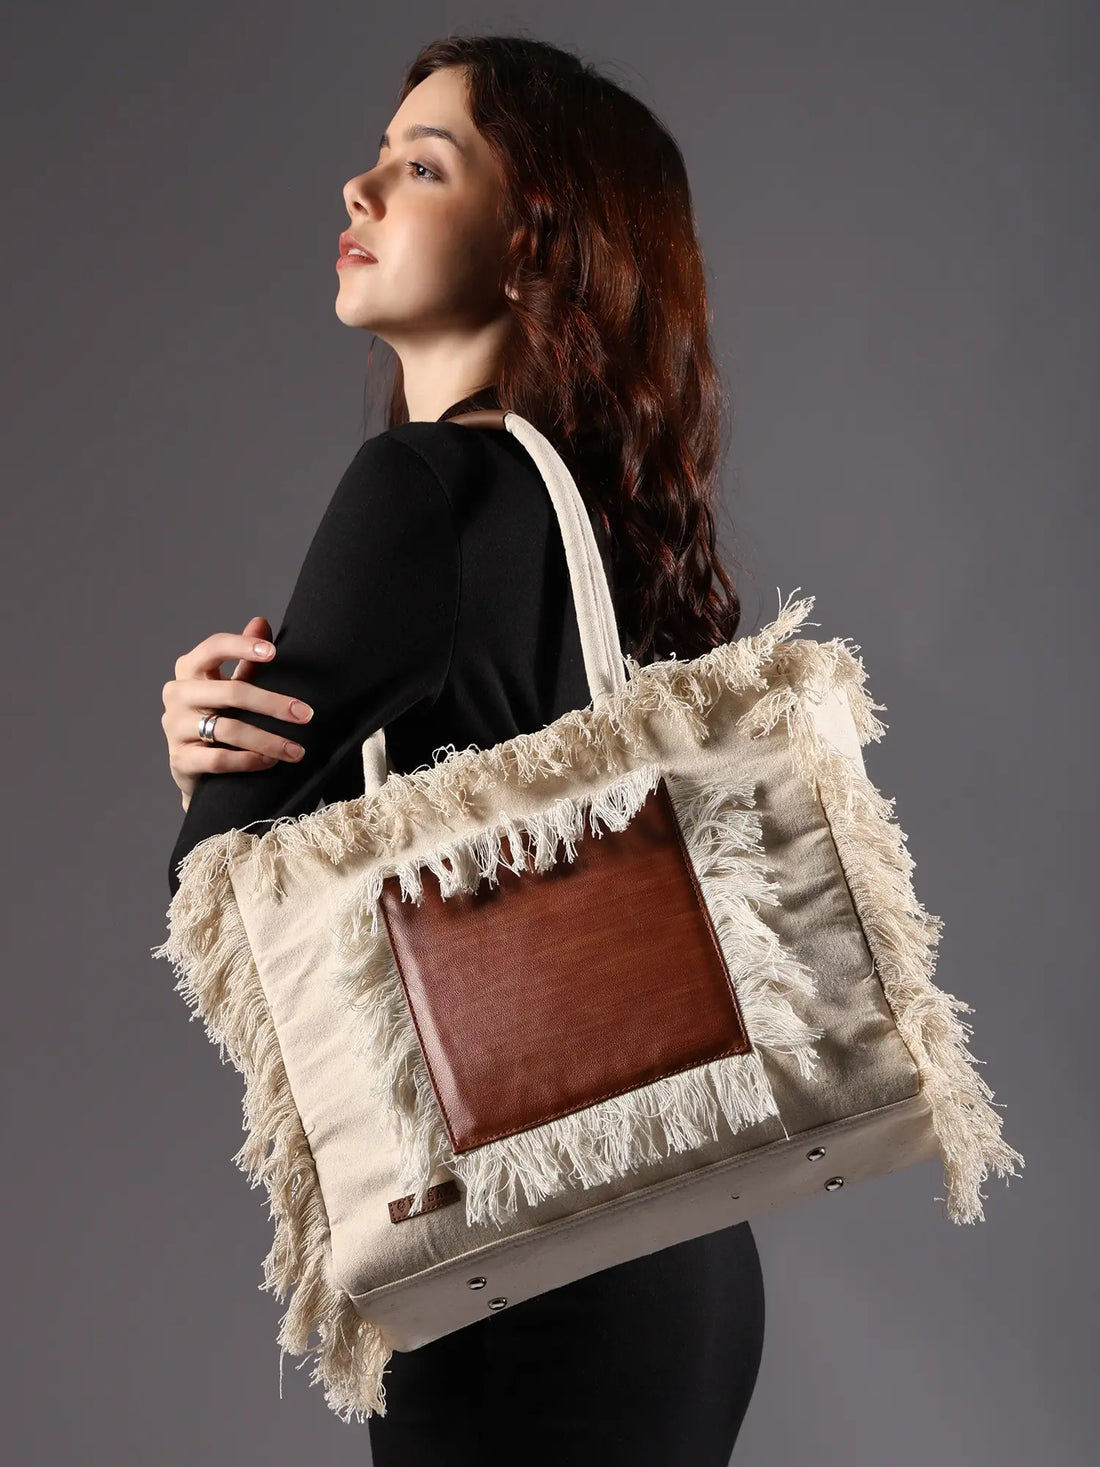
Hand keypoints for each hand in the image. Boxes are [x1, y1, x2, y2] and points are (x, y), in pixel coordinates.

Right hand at [162, 615, 313, 809]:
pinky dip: (249, 760)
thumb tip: (260, 622)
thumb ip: (246, 660)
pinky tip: (270, 761)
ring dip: (268, 740)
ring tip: (296, 750)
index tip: (273, 652)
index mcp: (189, 669)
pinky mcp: (180, 759)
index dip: (242, 646)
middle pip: (230, 692)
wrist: (193, 766)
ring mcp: (175, 727)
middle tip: (305, 715)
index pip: (213, 647)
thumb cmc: (215, 716)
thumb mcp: (230, 686)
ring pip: (228, 729)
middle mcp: (178, 694)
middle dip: (273, 704)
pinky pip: (219, 759)